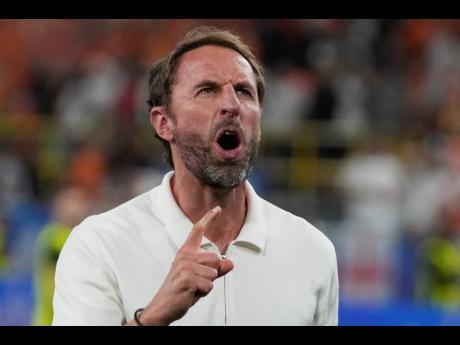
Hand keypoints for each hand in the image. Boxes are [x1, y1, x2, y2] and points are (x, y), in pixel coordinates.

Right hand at [139, 206, 233, 325]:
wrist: (164, 306)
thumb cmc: (181, 290)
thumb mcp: (200, 277)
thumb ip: (215, 269)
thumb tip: (230, 262)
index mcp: (186, 252)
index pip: (198, 231)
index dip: (209, 219)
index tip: (217, 209)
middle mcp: (185, 256)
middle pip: (215, 258)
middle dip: (212, 273)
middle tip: (197, 282)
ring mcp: (185, 267)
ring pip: (213, 272)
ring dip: (207, 284)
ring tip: (193, 287)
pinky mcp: (187, 279)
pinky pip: (209, 285)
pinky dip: (204, 292)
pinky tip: (191, 293)